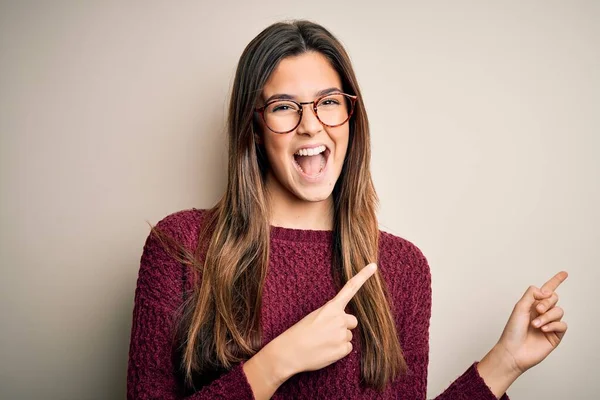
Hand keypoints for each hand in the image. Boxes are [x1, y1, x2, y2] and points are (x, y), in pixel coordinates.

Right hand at [271, 262, 376, 376]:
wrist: (290, 352)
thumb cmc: (299, 333)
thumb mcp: (314, 316)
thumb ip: (331, 316)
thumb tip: (342, 325)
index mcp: (331, 307)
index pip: (350, 288)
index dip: (363, 276)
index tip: (373, 266)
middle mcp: (339, 319)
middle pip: (352, 321)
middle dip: (344, 326)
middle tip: (327, 332)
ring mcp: (342, 334)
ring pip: (348, 336)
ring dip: (338, 339)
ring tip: (322, 342)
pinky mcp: (343, 349)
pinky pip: (347, 348)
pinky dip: (338, 350)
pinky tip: (326, 350)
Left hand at [495, 271, 568, 374]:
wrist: (513, 351)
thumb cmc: (512, 331)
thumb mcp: (519, 307)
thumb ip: (531, 294)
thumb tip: (545, 290)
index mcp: (532, 304)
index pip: (546, 290)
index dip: (555, 281)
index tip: (564, 273)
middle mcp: (541, 312)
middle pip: (554, 298)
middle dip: (546, 302)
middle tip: (537, 310)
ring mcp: (549, 324)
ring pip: (558, 311)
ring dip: (547, 316)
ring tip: (536, 324)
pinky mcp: (555, 335)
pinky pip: (562, 325)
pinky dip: (553, 325)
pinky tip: (543, 329)